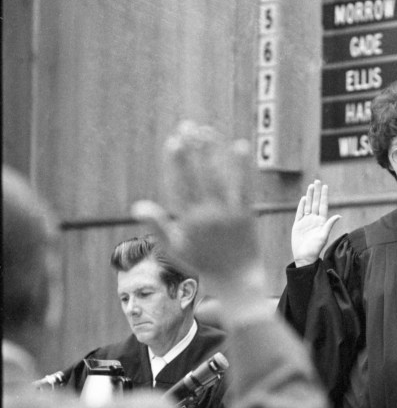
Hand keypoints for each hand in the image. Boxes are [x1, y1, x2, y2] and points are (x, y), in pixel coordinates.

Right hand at [131, 121, 269, 322]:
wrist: (236, 281)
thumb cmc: (202, 264)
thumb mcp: (175, 248)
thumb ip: (158, 225)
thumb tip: (137, 206)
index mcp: (188, 223)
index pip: (179, 186)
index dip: (176, 163)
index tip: (173, 141)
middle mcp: (208, 217)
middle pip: (199, 176)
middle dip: (192, 150)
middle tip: (187, 126)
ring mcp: (229, 215)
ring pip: (220, 177)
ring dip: (213, 151)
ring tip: (206, 130)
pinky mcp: (247, 215)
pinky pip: (244, 186)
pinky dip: (242, 167)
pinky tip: (240, 145)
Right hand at [291, 180, 340, 266]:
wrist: (304, 257)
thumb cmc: (315, 248)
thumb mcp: (323, 236)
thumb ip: (329, 225)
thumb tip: (338, 216)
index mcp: (321, 222)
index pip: (323, 205)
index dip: (324, 196)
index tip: (325, 186)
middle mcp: (314, 220)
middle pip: (315, 203)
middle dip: (316, 192)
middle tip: (317, 181)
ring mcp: (306, 222)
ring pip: (308, 206)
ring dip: (309, 196)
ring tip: (310, 186)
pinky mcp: (298, 225)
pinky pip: (300, 213)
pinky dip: (301, 206)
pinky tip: (303, 198)